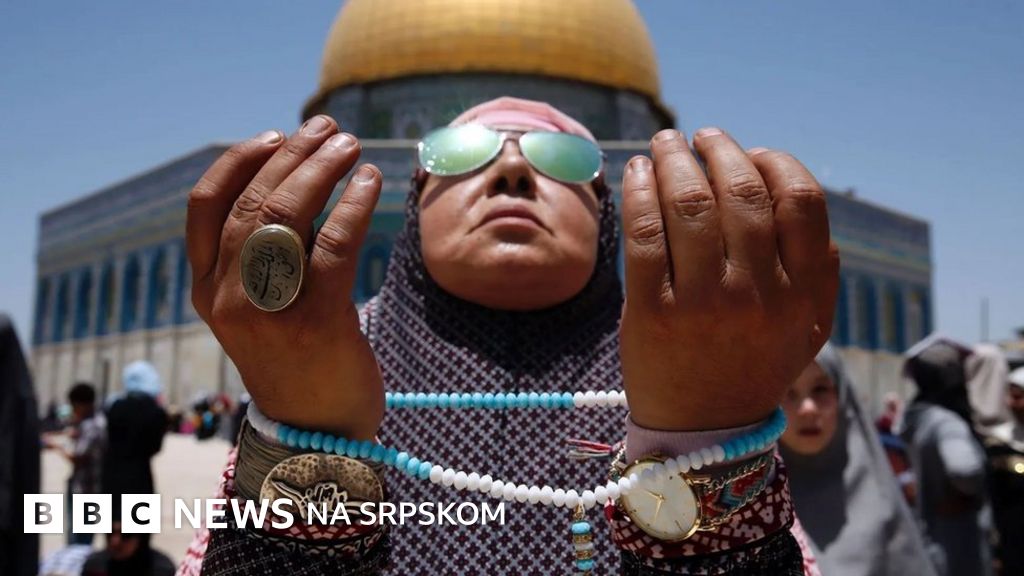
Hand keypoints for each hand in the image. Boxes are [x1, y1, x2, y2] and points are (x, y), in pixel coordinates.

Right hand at [187, 115, 384, 439]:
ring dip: (323, 169)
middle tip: (332, 130)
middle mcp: (226, 296)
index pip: (205, 207)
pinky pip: (335, 244)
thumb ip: (266, 253)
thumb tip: (299, 180)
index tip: (276, 135)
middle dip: (295, 155)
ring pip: (286, 216)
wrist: (316, 433)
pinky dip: (355, 204)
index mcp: (205, 289)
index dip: (239, 161)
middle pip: (253, 203)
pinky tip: (371, 182)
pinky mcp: (316, 320)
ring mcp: (267, 310)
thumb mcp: (260, 307)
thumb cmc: (295, 358)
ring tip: (352, 146)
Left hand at [619, 128, 838, 430]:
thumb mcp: (806, 327)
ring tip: (665, 145)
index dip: (774, 162)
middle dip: (718, 150)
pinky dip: (639, 191)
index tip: (751, 153)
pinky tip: (637, 173)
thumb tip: (791, 188)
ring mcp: (702, 304)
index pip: (801, 201)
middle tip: (700, 136)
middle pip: (741, 192)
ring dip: (673, 160)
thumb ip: (816, 268)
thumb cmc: (753, 365)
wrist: (702, 431)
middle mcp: (758, 295)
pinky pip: (644, 233)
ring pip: (689, 205)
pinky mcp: (651, 313)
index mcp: (802, 294)